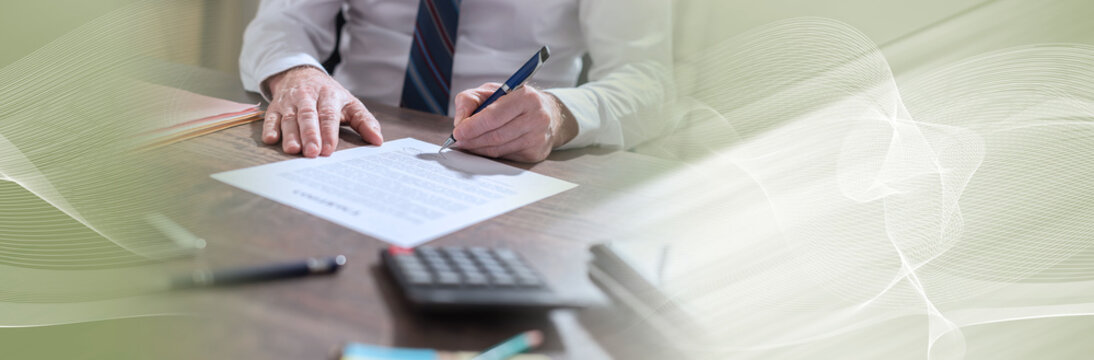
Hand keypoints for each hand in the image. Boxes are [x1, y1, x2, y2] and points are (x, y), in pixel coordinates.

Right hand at [263, 66, 382, 156]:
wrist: (300, 74)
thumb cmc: (328, 95)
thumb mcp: (349, 103)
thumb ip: (364, 121)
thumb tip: (378, 140)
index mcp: (328, 95)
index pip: (328, 114)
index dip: (329, 132)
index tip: (330, 149)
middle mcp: (307, 97)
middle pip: (308, 116)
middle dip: (310, 134)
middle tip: (312, 152)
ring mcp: (289, 101)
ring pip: (289, 118)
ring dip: (290, 134)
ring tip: (293, 150)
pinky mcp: (275, 107)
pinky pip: (270, 117)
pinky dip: (269, 127)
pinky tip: (270, 139)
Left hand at [451, 83, 577, 161]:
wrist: (549, 114)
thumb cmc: (515, 101)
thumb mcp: (492, 91)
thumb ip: (470, 99)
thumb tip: (460, 121)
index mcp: (526, 97)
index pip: (495, 115)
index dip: (473, 125)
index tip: (458, 131)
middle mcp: (536, 117)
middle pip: (496, 135)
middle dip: (473, 139)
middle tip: (458, 141)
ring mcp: (538, 137)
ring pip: (500, 148)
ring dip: (479, 148)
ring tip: (467, 144)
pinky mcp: (537, 153)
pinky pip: (506, 156)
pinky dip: (491, 154)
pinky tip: (483, 148)